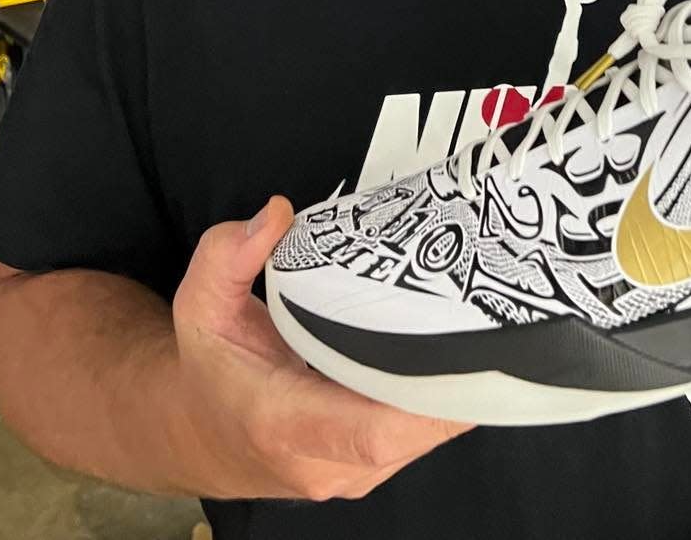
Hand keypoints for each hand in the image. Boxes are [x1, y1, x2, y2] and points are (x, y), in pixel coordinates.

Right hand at [171, 197, 471, 500]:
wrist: (201, 433)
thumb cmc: (210, 367)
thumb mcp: (201, 303)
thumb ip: (228, 255)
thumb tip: (278, 215)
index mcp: (282, 423)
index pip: (372, 432)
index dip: (429, 403)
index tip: (467, 355)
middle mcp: (320, 462)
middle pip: (412, 435)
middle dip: (456, 382)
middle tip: (489, 319)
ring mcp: (348, 474)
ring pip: (421, 441)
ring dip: (451, 391)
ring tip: (478, 328)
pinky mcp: (366, 470)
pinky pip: (415, 440)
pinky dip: (435, 402)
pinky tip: (451, 354)